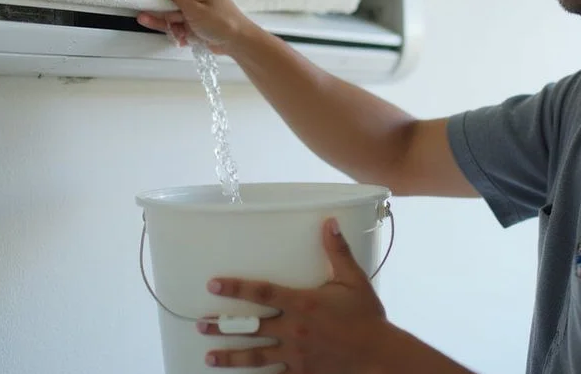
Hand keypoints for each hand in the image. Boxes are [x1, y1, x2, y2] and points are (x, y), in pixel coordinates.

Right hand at [132, 0, 257, 53]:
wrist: (238, 42)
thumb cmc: (223, 23)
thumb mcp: (195, 10)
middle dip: (156, 7)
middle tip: (143, 13)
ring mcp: (192, 7)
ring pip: (169, 12)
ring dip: (165, 22)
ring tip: (157, 25)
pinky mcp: (192, 20)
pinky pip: (176, 23)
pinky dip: (175, 31)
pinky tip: (182, 38)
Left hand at [199, 218, 390, 372]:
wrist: (379, 355)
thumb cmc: (367, 317)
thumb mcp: (353, 281)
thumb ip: (338, 252)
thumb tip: (328, 222)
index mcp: (303, 304)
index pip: (262, 293)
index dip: (235, 288)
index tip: (213, 285)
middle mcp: (294, 329)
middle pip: (250, 327)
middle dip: (223, 325)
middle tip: (201, 323)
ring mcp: (296, 354)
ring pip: (256, 356)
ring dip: (231, 356)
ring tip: (209, 356)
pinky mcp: (302, 373)